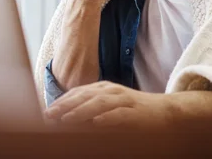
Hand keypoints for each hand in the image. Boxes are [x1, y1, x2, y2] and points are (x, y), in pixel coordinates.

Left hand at [44, 81, 170, 127]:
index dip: (62, 100)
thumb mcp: (110, 105)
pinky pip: (119, 115)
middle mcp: (112, 91)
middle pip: (85, 95)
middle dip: (65, 105)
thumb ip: (91, 108)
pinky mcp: (135, 113)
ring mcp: (124, 100)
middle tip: (49, 115)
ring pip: (99, 103)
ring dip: (81, 111)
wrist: (164, 111)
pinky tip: (95, 123)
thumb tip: (66, 118)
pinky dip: (107, 118)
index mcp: (104, 88)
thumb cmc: (132, 110)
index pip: (78, 91)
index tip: (47, 111)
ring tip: (65, 119)